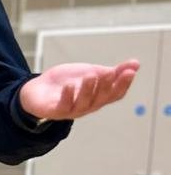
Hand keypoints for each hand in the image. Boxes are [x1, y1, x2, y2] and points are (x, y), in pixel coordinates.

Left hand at [18, 60, 139, 120]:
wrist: (38, 89)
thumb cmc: (67, 83)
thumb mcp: (92, 72)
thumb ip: (112, 71)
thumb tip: (136, 64)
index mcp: (98, 97)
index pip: (115, 94)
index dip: (123, 84)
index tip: (130, 71)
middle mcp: (87, 106)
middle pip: (101, 99)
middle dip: (108, 85)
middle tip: (112, 72)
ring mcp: (71, 110)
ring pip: (84, 103)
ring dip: (88, 89)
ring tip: (91, 76)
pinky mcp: (55, 111)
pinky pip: (63, 106)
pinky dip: (67, 96)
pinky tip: (70, 85)